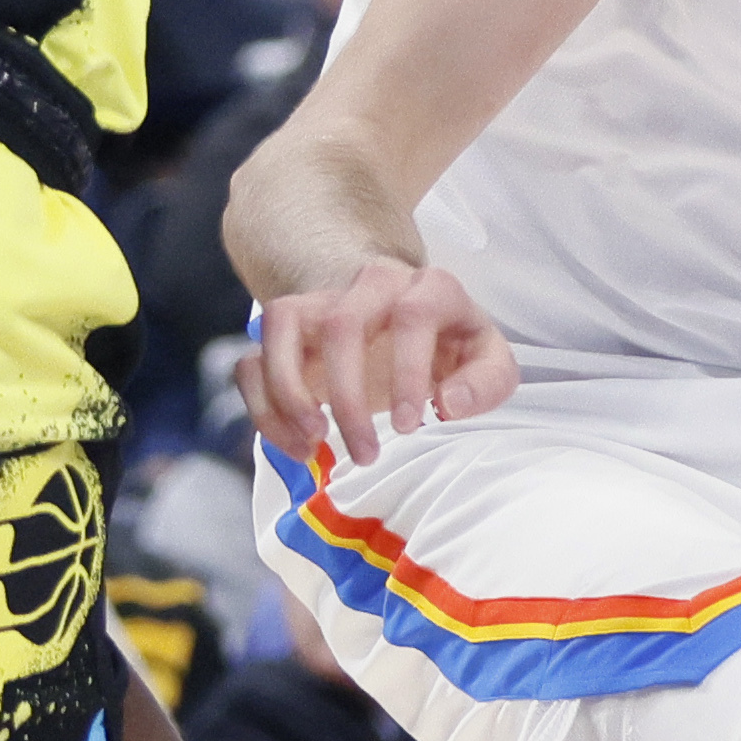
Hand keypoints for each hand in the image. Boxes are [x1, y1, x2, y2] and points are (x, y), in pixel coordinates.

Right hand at [249, 255, 513, 467]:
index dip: (408, 372)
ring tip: (312, 445)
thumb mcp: (487, 362)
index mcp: (428, 288)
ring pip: (280, 325)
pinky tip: (295, 445)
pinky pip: (253, 360)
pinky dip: (264, 406)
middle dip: (348, 397)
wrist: (406, 323)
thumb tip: (449, 404)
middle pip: (341, 323)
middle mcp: (370, 285)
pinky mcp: (286, 333)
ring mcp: (320, 303)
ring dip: (289, 392)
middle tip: (365, 454)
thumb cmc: (451, 349)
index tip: (408, 427)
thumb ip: (486, 382)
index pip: (412, 315)